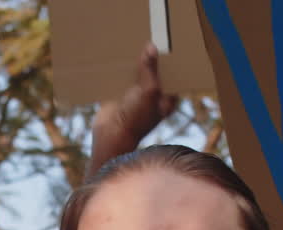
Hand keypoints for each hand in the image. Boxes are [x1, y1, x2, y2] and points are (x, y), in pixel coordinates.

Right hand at [91, 43, 178, 164]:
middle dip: (150, 60)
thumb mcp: (148, 91)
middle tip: (148, 40)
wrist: (110, 135)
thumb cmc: (135, 119)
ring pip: (137, 75)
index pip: (172, 76)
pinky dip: (119, 71)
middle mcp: (153, 98)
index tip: (167, 45)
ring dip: (134, 64)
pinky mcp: (120, 96)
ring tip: (132, 45)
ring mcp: (136, 97)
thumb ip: (150, 69)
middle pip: (154, 73)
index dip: (170, 62)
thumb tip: (151, 47)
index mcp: (167, 100)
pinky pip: (122, 79)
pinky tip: (117, 58)